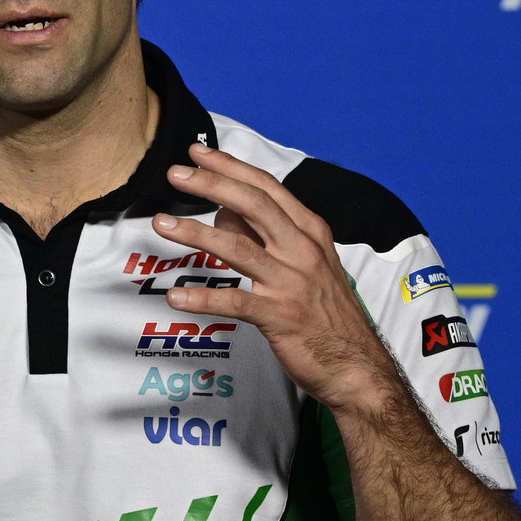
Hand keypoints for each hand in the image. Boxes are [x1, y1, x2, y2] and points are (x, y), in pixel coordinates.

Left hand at [152, 144, 396, 411]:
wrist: (358, 366)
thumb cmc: (327, 314)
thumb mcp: (304, 265)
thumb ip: (264, 237)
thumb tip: (222, 214)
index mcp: (309, 233)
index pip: (266, 188)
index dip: (230, 167)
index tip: (198, 153)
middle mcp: (302, 251)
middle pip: (253, 204)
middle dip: (212, 183)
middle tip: (176, 173)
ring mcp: (292, 283)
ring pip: (238, 247)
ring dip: (196, 232)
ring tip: (162, 223)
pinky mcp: (281, 316)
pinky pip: (236, 302)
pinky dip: (203, 299)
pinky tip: (176, 297)